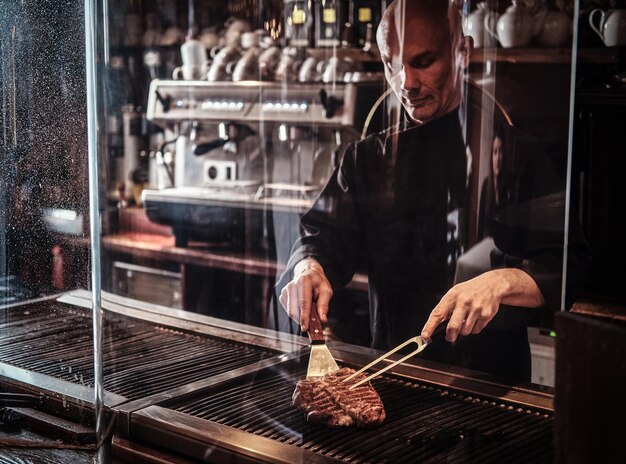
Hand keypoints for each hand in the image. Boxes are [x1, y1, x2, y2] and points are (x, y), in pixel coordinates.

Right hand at [279, 258, 332, 331]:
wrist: (308, 274)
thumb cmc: (318, 283)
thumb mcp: (326, 291)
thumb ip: (324, 305)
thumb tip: (322, 320)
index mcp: (304, 281)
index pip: (303, 302)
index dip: (304, 316)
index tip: (305, 328)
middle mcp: (292, 285)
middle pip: (293, 309)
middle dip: (301, 320)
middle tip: (311, 324)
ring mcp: (285, 290)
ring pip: (290, 311)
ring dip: (299, 317)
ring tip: (308, 312)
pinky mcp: (282, 295)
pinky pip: (288, 310)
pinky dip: (296, 313)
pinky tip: (302, 308)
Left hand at [421, 269, 544, 341]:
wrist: (492, 285)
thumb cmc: (470, 290)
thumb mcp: (454, 293)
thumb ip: (446, 308)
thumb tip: (436, 325)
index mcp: (452, 296)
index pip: (438, 313)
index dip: (430, 326)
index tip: (425, 335)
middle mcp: (463, 302)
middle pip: (453, 327)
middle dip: (450, 336)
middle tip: (449, 336)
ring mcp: (476, 309)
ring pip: (465, 331)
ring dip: (463, 330)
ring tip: (466, 319)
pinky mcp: (486, 315)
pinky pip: (476, 330)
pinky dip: (474, 328)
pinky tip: (475, 318)